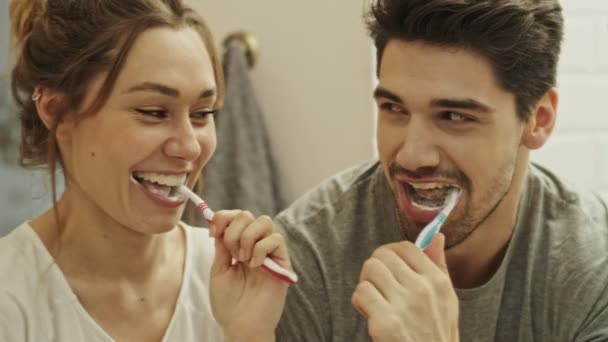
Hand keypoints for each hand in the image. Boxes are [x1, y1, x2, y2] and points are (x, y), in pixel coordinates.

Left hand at [209, 210, 291, 341]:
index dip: (224, 217)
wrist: (241, 325)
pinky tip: (254, 265)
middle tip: (231, 252)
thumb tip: (220, 224)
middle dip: (234, 229)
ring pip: (264, 221)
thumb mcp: (219, 269)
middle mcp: (255, 245)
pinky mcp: (282, 262)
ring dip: (247, 236)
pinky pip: (276, 239)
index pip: (236, 217)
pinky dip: (261, 248)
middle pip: (249, 215)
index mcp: (239, 246)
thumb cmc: (229, 303)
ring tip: (242, 259)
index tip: (213, 231)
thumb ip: (222, 246)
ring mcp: (269, 252)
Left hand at [351, 233, 458, 341]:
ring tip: (375, 301)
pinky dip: (360, 303)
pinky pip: (361, 293)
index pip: (405, 247)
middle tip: (379, 288)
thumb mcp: (447, 302)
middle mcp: (423, 290)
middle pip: (382, 256)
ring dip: (367, 285)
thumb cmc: (436, 335)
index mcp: (438, 282)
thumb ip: (438, 266)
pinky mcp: (385, 322)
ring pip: (369, 270)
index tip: (389, 271)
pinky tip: (371, 315)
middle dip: (375, 270)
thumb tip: (438, 236)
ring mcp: (404, 305)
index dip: (390, 256)